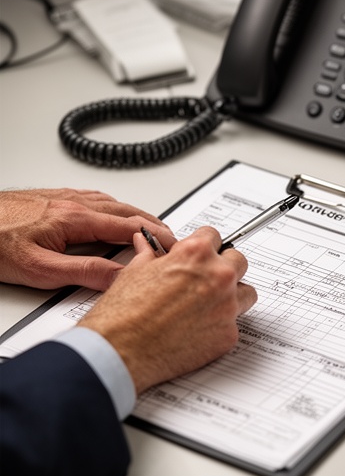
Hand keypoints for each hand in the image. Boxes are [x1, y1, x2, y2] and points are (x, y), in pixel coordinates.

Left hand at [0, 189, 175, 290]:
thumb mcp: (38, 270)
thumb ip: (84, 273)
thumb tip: (120, 277)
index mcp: (75, 219)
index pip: (130, 226)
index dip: (157, 237)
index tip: (175, 246)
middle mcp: (72, 203)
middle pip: (126, 211)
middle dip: (153, 223)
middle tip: (171, 237)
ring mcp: (61, 198)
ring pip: (111, 202)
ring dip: (135, 214)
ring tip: (148, 226)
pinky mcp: (49, 199)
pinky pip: (92, 198)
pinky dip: (112, 207)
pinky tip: (110, 213)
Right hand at [78, 227, 256, 393]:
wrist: (118, 352)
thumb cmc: (122, 314)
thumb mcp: (134, 271)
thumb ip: (150, 254)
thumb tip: (146, 243)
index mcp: (196, 254)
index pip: (214, 236)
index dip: (203, 246)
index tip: (200, 255)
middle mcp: (218, 276)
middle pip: (238, 261)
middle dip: (223, 267)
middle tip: (204, 280)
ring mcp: (227, 306)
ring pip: (246, 292)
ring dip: (233, 295)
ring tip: (207, 305)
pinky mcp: (229, 334)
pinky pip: (235, 324)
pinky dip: (221, 325)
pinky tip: (199, 330)